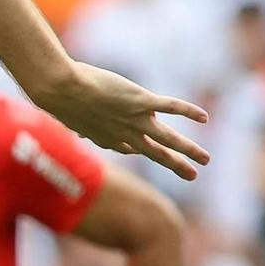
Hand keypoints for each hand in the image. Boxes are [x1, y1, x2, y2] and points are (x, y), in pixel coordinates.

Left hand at [31, 62, 209, 180]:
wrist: (61, 90)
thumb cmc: (59, 98)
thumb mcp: (68, 114)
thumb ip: (78, 122)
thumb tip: (74, 126)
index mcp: (106, 138)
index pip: (127, 147)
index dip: (135, 148)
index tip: (140, 148)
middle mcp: (124, 134)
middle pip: (155, 153)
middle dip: (175, 164)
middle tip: (192, 175)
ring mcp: (134, 120)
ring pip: (168, 139)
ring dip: (188, 150)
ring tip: (206, 160)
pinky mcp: (140, 102)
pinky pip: (170, 107)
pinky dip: (188, 112)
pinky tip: (204, 118)